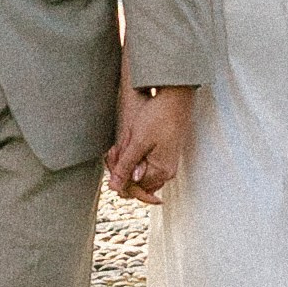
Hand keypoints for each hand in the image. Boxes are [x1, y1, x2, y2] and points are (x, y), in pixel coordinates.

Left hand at [106, 81, 195, 203]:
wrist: (175, 98)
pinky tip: (130, 141)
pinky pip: (145, 163)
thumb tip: (116, 187)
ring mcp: (166, 163)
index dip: (119, 177)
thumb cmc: (159, 116)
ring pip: (139, 172)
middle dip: (122, 167)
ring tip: (124, 141)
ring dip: (127, 160)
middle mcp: (166, 172)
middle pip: (136, 182)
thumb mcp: (138, 142)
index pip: (134, 188)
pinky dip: (134, 155)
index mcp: (161, 172)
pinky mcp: (164, 154)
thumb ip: (126, 166)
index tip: (112, 161)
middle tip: (115, 149)